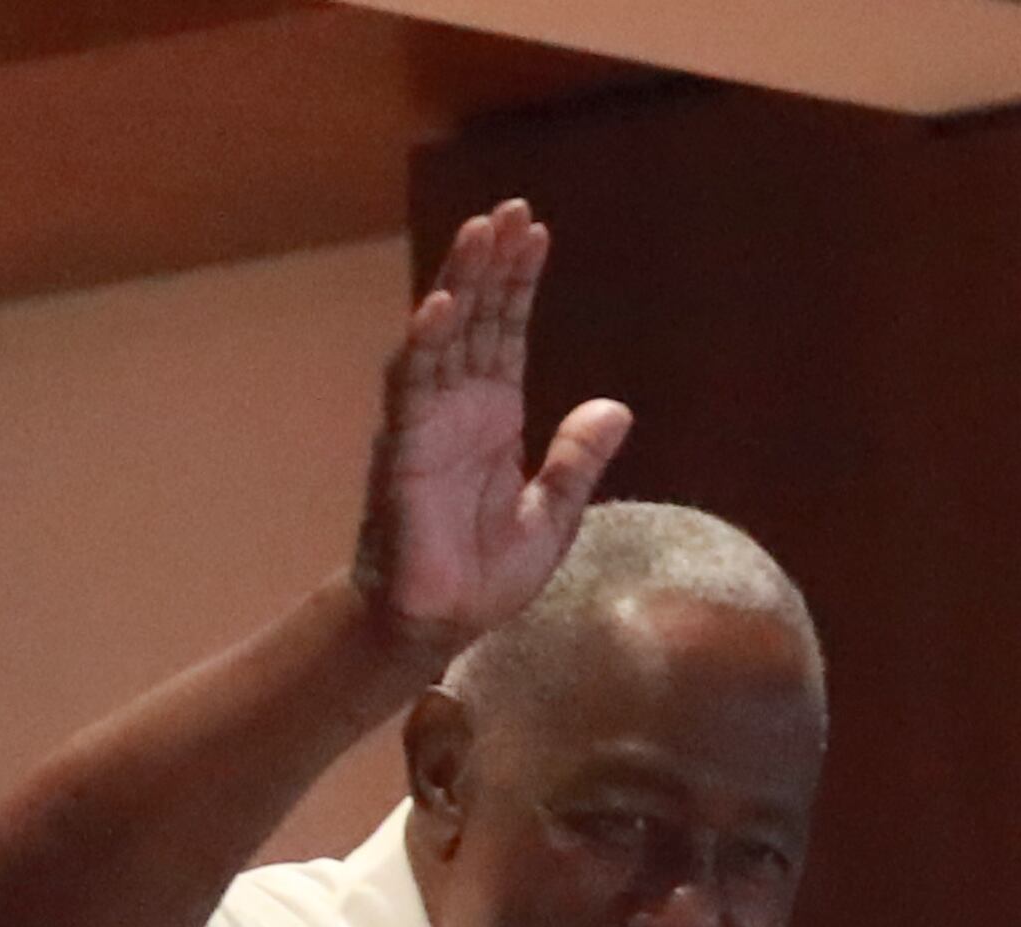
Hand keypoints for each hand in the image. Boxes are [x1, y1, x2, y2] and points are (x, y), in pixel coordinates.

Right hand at [354, 199, 632, 648]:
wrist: (438, 625)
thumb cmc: (485, 576)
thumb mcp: (554, 516)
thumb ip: (578, 461)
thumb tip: (616, 407)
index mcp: (494, 417)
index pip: (507, 332)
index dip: (520, 283)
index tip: (535, 231)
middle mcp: (457, 408)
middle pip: (477, 319)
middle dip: (492, 263)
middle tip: (509, 209)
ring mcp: (427, 424)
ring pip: (442, 337)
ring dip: (459, 283)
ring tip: (479, 231)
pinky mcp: (403, 450)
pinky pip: (411, 388)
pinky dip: (425, 344)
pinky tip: (441, 305)